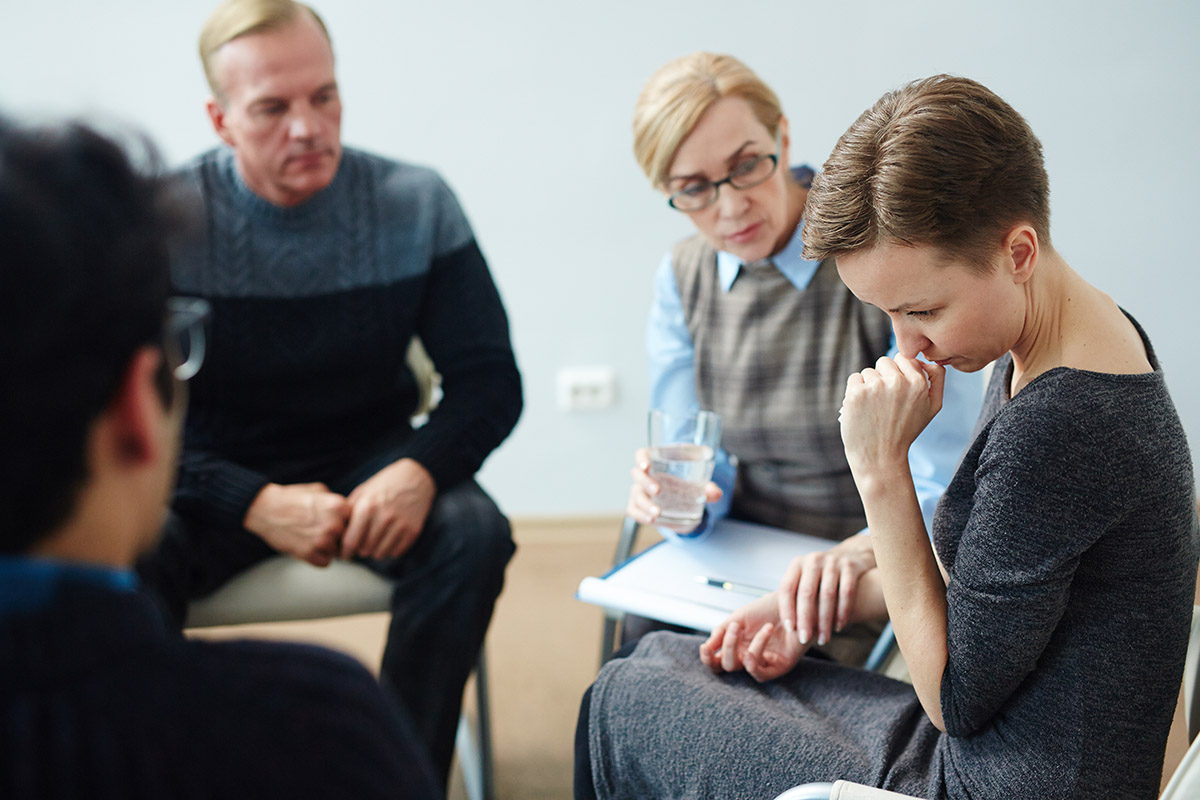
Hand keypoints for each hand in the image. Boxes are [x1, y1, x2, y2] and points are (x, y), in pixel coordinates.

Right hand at [243, 482, 350, 566]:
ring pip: (337, 552)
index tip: (338, 523)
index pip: (356, 522)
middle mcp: (333, 524)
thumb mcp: (319, 490)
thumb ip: (338, 502)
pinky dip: (318, 558)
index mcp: (339, 506)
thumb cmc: (292, 498)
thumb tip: (350, 513)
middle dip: (338, 537)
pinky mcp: (309, 554)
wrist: (265, 509)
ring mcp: (321, 541)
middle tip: (322, 531)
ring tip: (312, 537)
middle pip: (348, 539)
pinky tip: (308, 546)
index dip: (347, 523)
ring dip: (328, 548)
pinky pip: (325, 563)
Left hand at [341, 458, 436, 559]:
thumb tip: (336, 535)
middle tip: (362, 544)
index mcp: (367, 506)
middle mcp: (384, 517)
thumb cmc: (383, 485)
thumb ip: (349, 513)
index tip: (345, 555)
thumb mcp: (363, 493)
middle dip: (361, 549)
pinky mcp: (413, 531)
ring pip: (380, 554)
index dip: (345, 552)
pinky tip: (388, 538)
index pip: (351, 541)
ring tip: (375, 541)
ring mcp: (400, 525)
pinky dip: (390, 549)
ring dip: (375, 550)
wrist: (415, 477)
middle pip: (365, 550)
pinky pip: (395, 552)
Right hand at [625, 447, 721, 532]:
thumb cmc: (688, 482)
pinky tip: (651, 519)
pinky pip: (634, 510)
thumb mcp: (699, 481)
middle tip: (657, 490)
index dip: (641, 459)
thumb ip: (708, 487)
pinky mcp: (640, 507)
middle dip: (646, 483)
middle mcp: (645, 475)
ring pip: (636, 496)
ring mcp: (640, 491)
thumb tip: (715, 493)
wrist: (683, 500)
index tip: (646, 465)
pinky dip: (640, 515)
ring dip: (645, 504)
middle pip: (637, 475)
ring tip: (657, 513)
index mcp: (656, 461)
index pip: (642, 455)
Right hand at [699, 592, 808, 681]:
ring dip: (748, 646)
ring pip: (743, 668)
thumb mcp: (739, 617)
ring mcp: (763, 663)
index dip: (707, 659)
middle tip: (734, 627)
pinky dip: (758, 653)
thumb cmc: (767, 608)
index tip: (705, 647)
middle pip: (726, 666)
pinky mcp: (779, 667)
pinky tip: (764, 634)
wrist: (793, 601)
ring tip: (760, 626)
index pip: (716, 661)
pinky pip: (760, 672)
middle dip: (728, 646)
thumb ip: (722, 632)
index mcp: (736, 646)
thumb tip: (707, 648)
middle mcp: (747, 656)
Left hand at [777, 534, 876, 646]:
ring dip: (825, 621)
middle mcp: (813, 560)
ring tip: (823, 639)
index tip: (790, 629)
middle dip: (805, 619)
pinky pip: (847, 592)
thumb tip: (777, 623)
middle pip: (807, 593)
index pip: (787, 587)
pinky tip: (839, 627)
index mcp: (797, 564)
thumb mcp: (804, 576)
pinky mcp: (850, 567)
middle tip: (804, 639)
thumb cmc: (820, 575)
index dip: (787, 609)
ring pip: (828, 595)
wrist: (849, 555)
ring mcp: (832, 562)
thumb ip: (792, 594)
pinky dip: (843, 612)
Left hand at [841, 356, 943, 476]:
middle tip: (885, 401)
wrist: (880, 458)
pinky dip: (855, 390)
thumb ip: (936, 379)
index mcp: (918, 383)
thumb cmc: (905, 432)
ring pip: (868, 372)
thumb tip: (928, 358)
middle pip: (884, 362)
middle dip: (883, 377)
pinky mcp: (855, 393)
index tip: (896, 388)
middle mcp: (897, 382)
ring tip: (875, 408)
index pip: (904, 357)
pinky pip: (854, 379)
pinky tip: (862, 408)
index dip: (899, 371)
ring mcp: (874, 387)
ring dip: (869, 385)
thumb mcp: (932, 408)